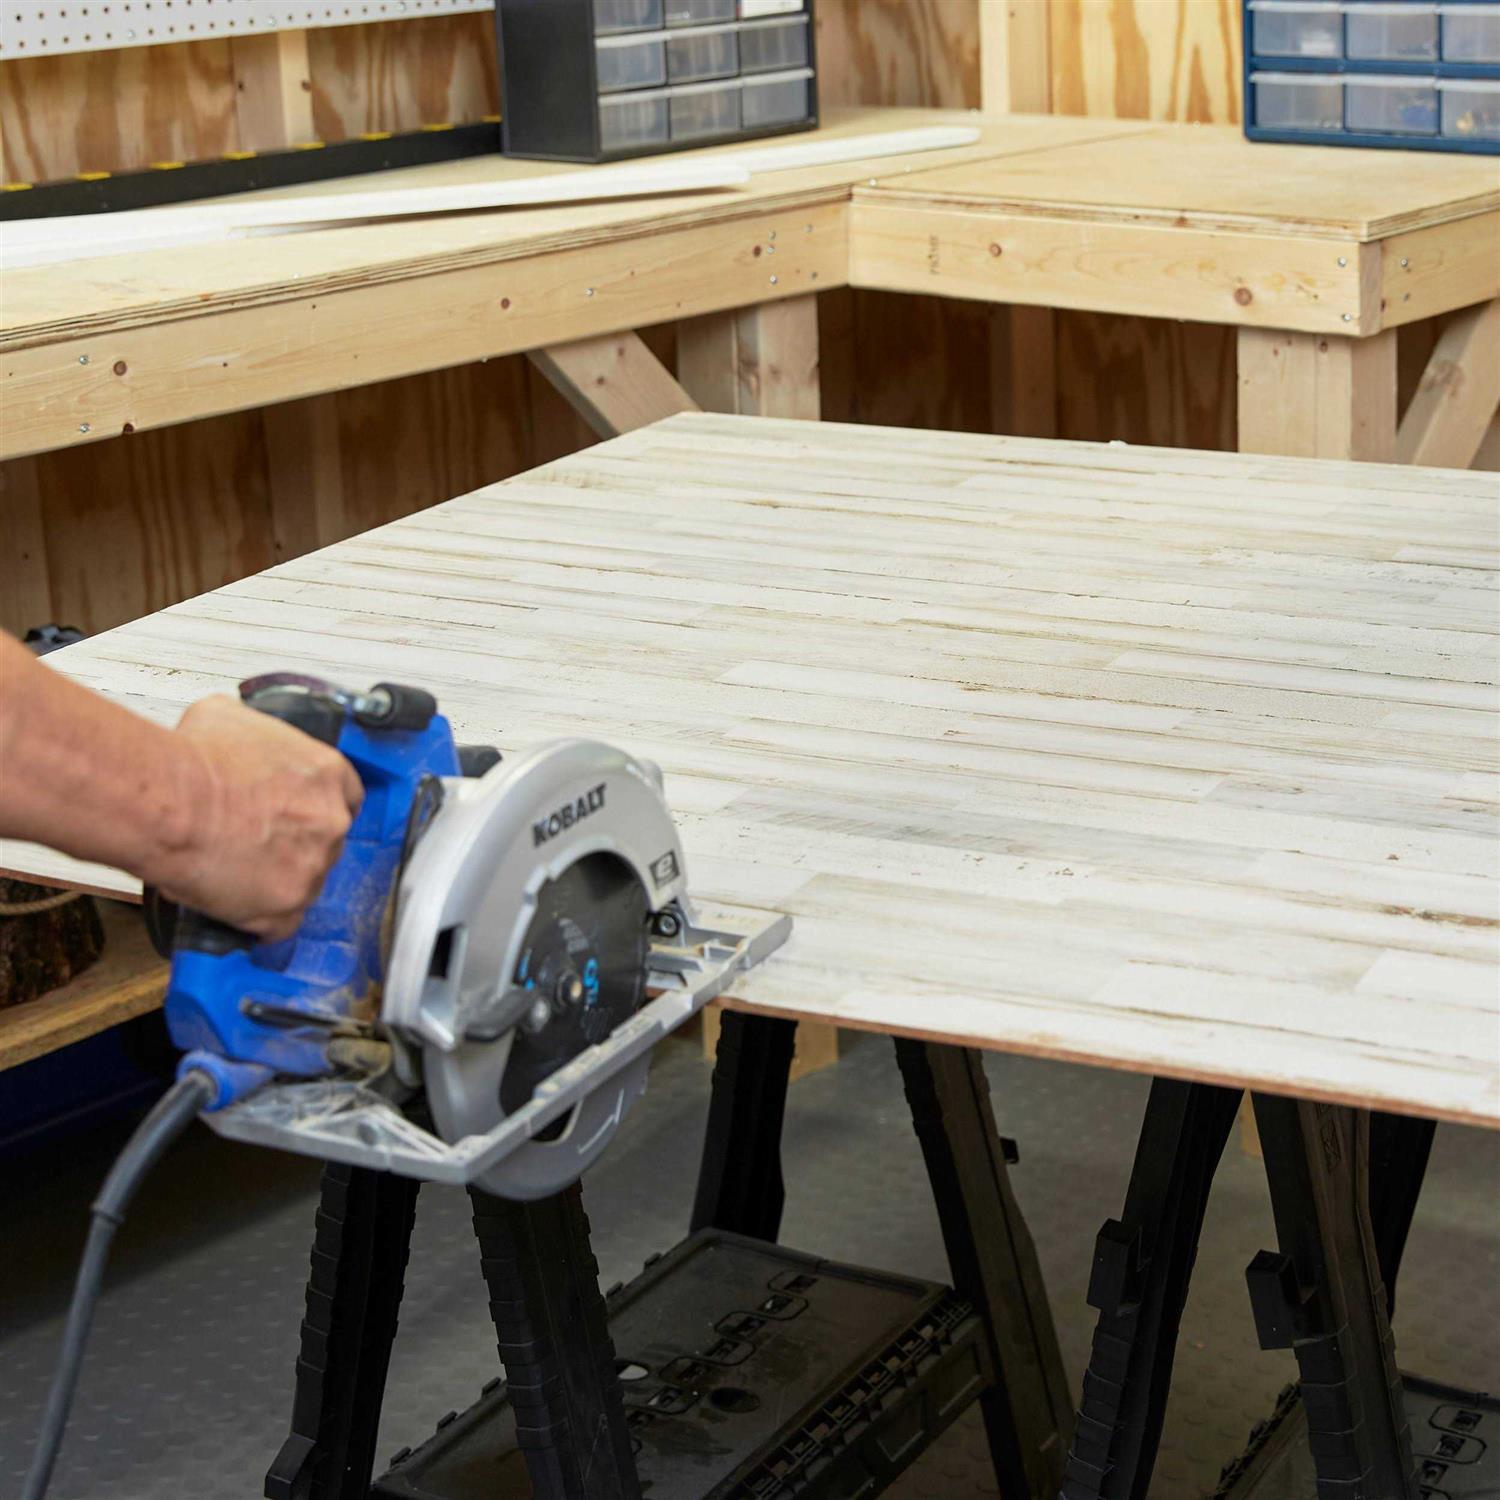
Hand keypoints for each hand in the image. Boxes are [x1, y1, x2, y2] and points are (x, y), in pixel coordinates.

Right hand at [149, 695, 363, 940]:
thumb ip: (257, 736)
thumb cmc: (194, 761)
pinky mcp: (287, 905)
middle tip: (255, 842)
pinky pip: (283, 923)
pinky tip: (238, 907)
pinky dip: (261, 920)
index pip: (346, 797)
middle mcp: (331, 821)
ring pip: (306, 881)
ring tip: (235, 871)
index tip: (297, 815)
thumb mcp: (229, 717)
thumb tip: (242, 740)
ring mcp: (313, 866)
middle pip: (326, 840)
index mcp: (328, 774)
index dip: (316, 807)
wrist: (169, 802)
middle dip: (296, 843)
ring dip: (278, 881)